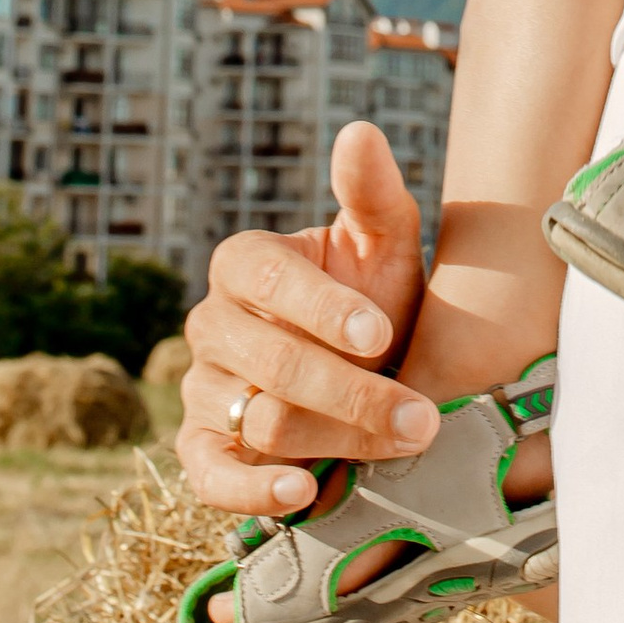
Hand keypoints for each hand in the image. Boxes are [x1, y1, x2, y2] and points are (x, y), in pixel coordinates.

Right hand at [176, 120, 440, 516]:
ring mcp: (202, 390)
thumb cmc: (374, 301)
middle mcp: (212, 324)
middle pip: (270, 361)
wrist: (366, 373)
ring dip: (337, 438)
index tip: (379, 332)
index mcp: (243, 262)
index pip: (265, 276)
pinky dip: (253, 490)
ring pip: (259, 420)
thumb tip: (361, 131)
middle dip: (352, 390)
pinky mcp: (202, 450)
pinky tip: (302, 492)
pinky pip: (210, 476)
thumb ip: (372, 192)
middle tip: (420, 415)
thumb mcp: (384, 244)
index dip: (320, 306)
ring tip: (402, 445)